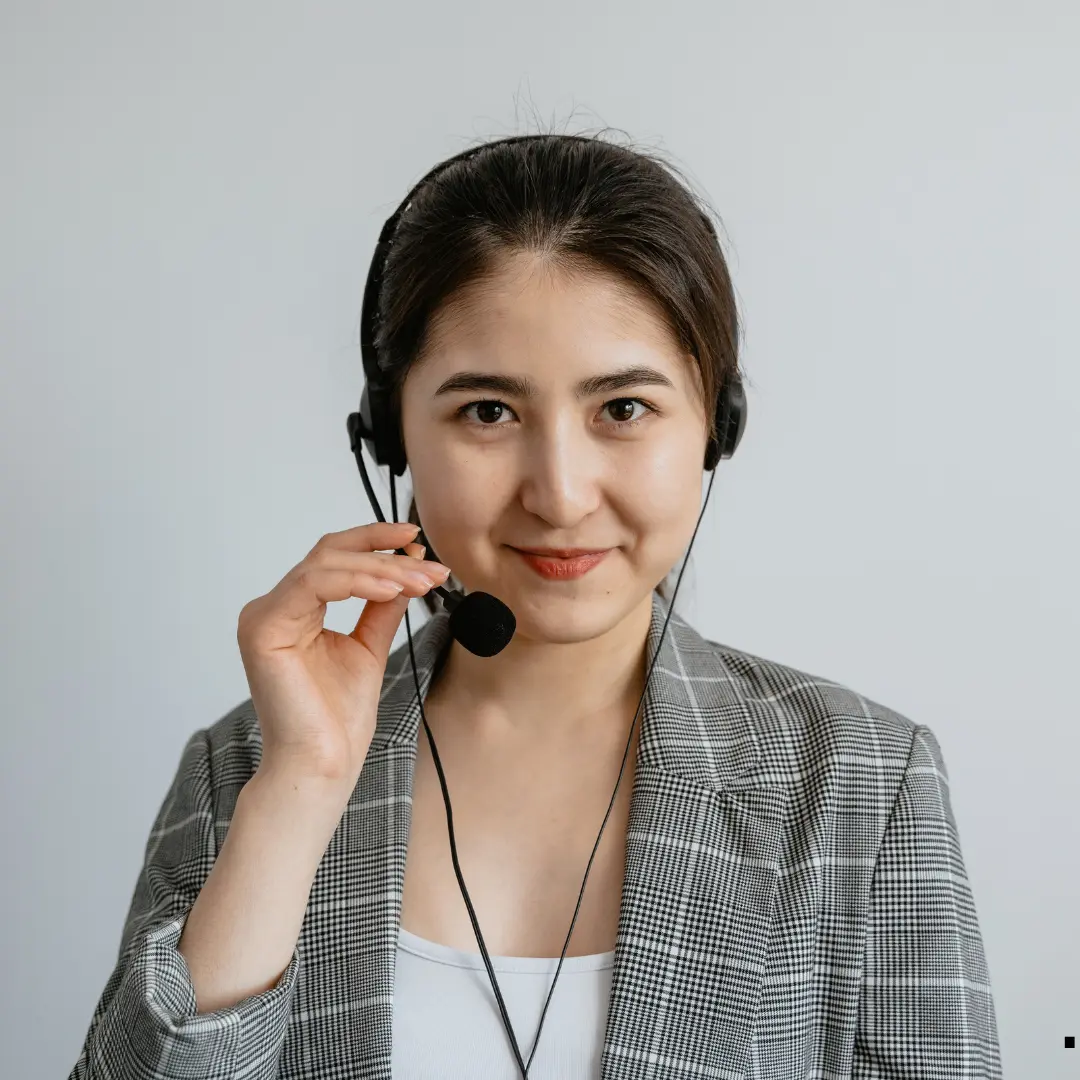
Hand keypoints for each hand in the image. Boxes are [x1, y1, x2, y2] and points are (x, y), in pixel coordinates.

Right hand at [236, 522, 450, 783]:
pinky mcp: (263, 629)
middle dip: (387, 556)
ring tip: (420, 581)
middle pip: (331, 554)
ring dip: (381, 569)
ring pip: (326, 564)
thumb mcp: (369, 646)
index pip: (333, 557)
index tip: (419, 541)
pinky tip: (392, 589)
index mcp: (293, 610)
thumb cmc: (339, 718)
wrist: (324, 764)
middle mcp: (273, 608)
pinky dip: (357, 581)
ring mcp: (263, 616)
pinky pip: (313, 585)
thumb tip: (406, 568)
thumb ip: (381, 606)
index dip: (375, 542)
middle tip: (431, 567)